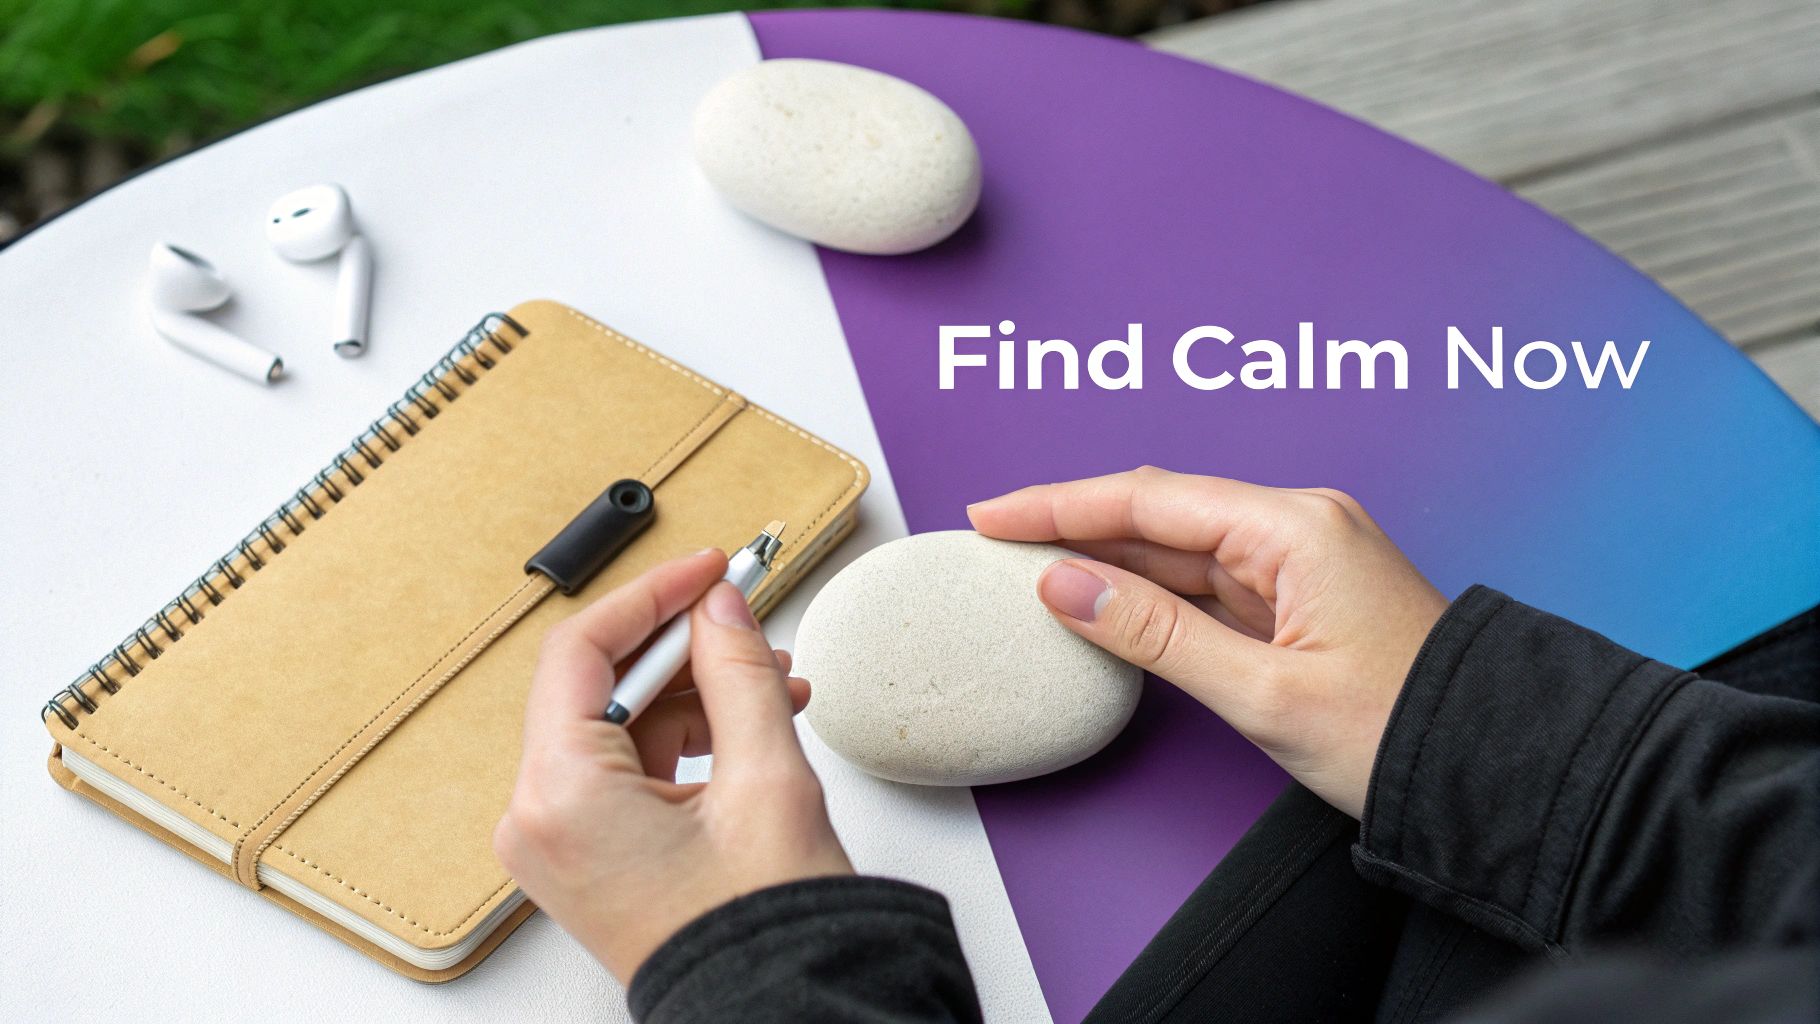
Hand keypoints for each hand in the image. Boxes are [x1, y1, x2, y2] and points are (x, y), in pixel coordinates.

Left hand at [494, 549, 852, 982]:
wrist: (779, 1012)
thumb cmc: (762, 934)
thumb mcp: (766, 779)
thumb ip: (738, 672)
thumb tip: (719, 607)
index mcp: (561, 796)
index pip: (583, 651)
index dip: (652, 595)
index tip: (707, 568)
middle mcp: (538, 819)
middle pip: (598, 685)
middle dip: (682, 648)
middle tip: (744, 616)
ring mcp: (557, 842)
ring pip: (616, 723)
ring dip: (693, 693)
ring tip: (772, 685)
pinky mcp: (584, 856)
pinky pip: (622, 767)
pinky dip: (682, 738)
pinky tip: (747, 726)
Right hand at [968, 467, 1447, 817]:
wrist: (1491, 770)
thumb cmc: (1397, 733)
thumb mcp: (1260, 693)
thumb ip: (1152, 633)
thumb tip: (1064, 585)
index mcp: (1295, 529)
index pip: (1149, 500)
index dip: (1060, 505)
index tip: (992, 516)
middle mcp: (1299, 526)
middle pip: (1161, 513)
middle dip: (1076, 524)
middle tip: (995, 541)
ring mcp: (1303, 559)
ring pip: (1181, 546)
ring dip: (1109, 557)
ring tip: (1031, 567)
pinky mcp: (1303, 596)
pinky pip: (1210, 579)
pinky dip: (1153, 589)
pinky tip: (1104, 599)